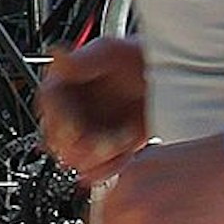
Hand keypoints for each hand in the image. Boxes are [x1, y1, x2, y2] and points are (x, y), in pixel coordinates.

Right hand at [37, 38, 147, 186]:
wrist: (175, 78)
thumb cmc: (143, 58)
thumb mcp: (112, 52)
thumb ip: (82, 60)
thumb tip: (57, 56)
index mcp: (65, 83)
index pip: (48, 106)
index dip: (58, 121)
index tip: (73, 128)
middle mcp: (73, 110)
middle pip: (56, 138)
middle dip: (78, 143)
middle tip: (100, 140)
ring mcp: (90, 132)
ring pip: (76, 158)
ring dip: (97, 155)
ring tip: (120, 140)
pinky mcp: (108, 150)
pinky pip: (97, 170)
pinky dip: (108, 168)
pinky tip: (123, 155)